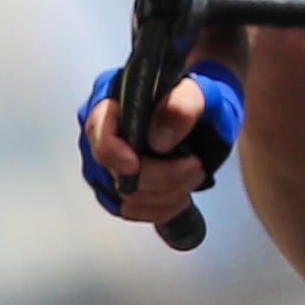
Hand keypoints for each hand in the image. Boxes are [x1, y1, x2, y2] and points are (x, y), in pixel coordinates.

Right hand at [76, 63, 240, 226]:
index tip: (136, 165)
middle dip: (159, 176)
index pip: (97, 130)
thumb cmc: (199, 100)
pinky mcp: (118, 188)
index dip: (113, 152)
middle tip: (195, 166)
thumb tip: (158, 139)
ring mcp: (107, 163)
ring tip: (194, 175)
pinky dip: (160, 209)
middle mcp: (101, 133)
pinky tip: (181, 196)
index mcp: (112, 100)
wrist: (207, 117)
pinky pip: (131, 211)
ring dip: (165, 194)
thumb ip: (183, 105)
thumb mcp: (201, 93)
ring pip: (124, 197)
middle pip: (113, 171)